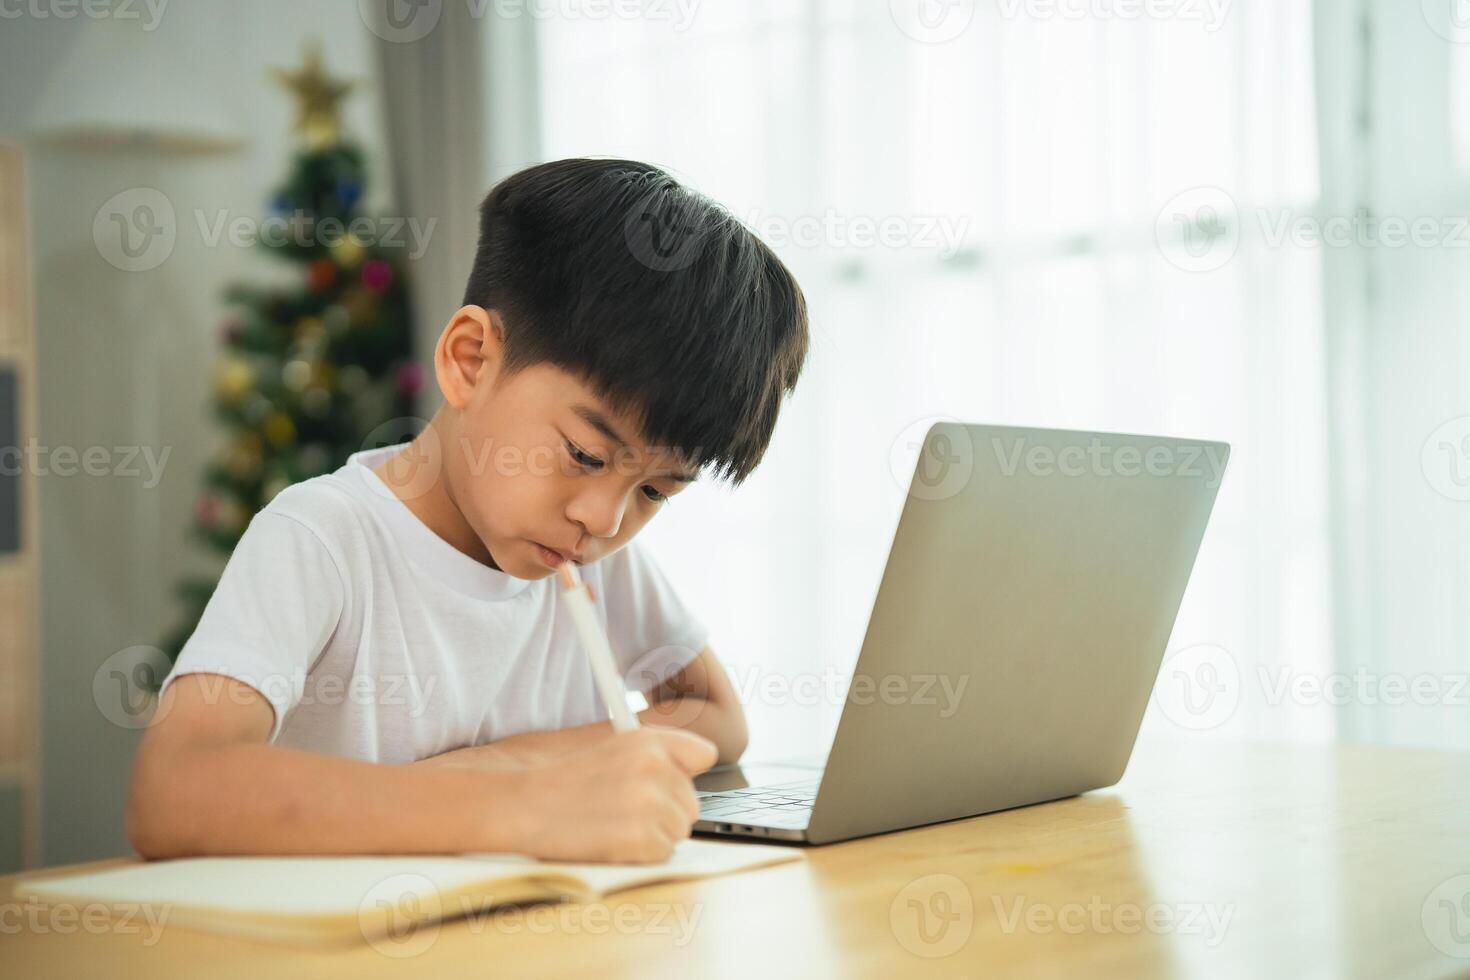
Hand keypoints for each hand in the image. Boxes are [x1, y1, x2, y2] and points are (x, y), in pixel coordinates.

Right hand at [510, 727, 716, 862]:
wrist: (519, 805)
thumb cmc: (556, 779)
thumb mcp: (607, 746)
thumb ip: (650, 753)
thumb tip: (691, 765)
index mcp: (647, 739)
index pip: (702, 754)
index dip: (684, 775)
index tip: (667, 785)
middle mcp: (656, 767)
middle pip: (691, 803)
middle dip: (665, 813)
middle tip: (624, 814)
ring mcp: (650, 803)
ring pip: (679, 832)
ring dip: (652, 837)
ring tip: (612, 827)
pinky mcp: (642, 838)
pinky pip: (662, 855)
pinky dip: (640, 856)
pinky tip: (610, 843)